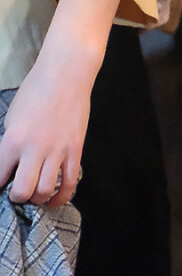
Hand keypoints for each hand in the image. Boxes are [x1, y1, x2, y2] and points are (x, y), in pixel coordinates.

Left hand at [0, 0, 120, 207]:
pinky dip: (62, 196)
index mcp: (12, 140)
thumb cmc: (36, 92)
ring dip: (38, 197)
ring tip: (35, 195)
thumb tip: (11, 163)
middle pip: (23, 191)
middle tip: (17, 194)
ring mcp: (57, 151)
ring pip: (46, 189)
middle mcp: (34, 150)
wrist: (66, 76)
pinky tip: (54, 200)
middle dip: (17, 198)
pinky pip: (70, 181)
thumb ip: (11, 143)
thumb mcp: (12, 117)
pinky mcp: (76, 150)